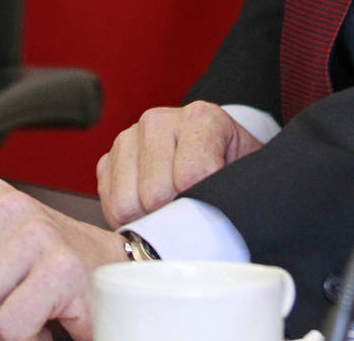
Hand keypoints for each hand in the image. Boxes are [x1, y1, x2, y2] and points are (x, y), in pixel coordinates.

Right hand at [97, 101, 263, 226]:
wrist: (212, 150)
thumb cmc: (229, 167)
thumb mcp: (246, 174)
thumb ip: (238, 193)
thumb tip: (216, 235)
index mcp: (200, 118)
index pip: (190, 175)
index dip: (200, 206)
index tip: (212, 211)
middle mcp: (159, 120)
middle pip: (156, 194)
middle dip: (172, 216)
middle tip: (190, 215)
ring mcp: (129, 137)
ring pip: (127, 204)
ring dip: (148, 219)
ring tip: (170, 212)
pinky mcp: (108, 158)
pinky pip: (109, 205)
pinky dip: (128, 219)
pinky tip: (149, 210)